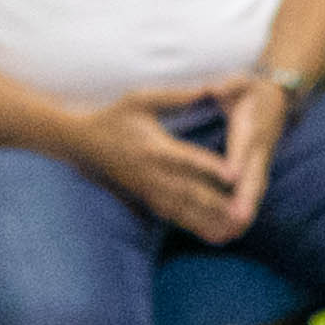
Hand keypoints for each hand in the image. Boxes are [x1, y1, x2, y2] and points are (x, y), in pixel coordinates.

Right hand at [80, 84, 258, 241]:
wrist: (81, 142)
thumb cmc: (113, 117)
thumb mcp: (139, 100)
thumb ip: (173, 97)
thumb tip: (207, 89)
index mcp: (154, 147)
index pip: (188, 160)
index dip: (212, 168)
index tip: (235, 176)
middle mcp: (152, 173)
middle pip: (189, 191)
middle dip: (217, 205)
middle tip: (243, 214)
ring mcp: (148, 188)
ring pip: (183, 209)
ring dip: (209, 222)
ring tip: (234, 231)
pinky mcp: (146, 197)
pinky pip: (172, 215)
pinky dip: (193, 226)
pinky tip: (214, 236)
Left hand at [214, 72, 297, 215]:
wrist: (277, 96)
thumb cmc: (250, 89)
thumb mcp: (240, 82)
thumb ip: (229, 86)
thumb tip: (216, 88)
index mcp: (252, 128)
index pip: (245, 148)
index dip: (239, 163)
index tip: (233, 178)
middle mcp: (259, 149)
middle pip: (254, 178)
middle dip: (247, 200)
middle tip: (239, 221)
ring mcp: (261, 161)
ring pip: (256, 190)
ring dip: (247, 212)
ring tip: (235, 233)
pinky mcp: (258, 169)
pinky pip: (253, 192)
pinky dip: (246, 210)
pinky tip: (235, 229)